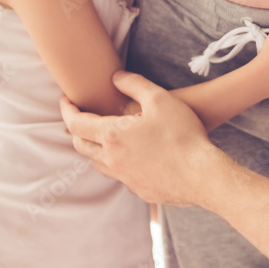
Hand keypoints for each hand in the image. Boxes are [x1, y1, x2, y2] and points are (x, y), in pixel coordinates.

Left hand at [60, 71, 216, 205]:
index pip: (76, 123)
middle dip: (76, 129)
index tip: (66, 101)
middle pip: (81, 145)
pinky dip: (116, 163)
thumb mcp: (160, 99)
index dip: (68, 110)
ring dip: (94, 148)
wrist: (202, 175)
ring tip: (103, 137)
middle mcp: (112, 159)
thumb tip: (116, 77)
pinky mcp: (139, 189)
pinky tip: (131, 156)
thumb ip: (135, 84)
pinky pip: (119, 175)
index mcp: (112, 136)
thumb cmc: (182, 135)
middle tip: (81, 117)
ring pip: (97, 163)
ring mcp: (124, 177)